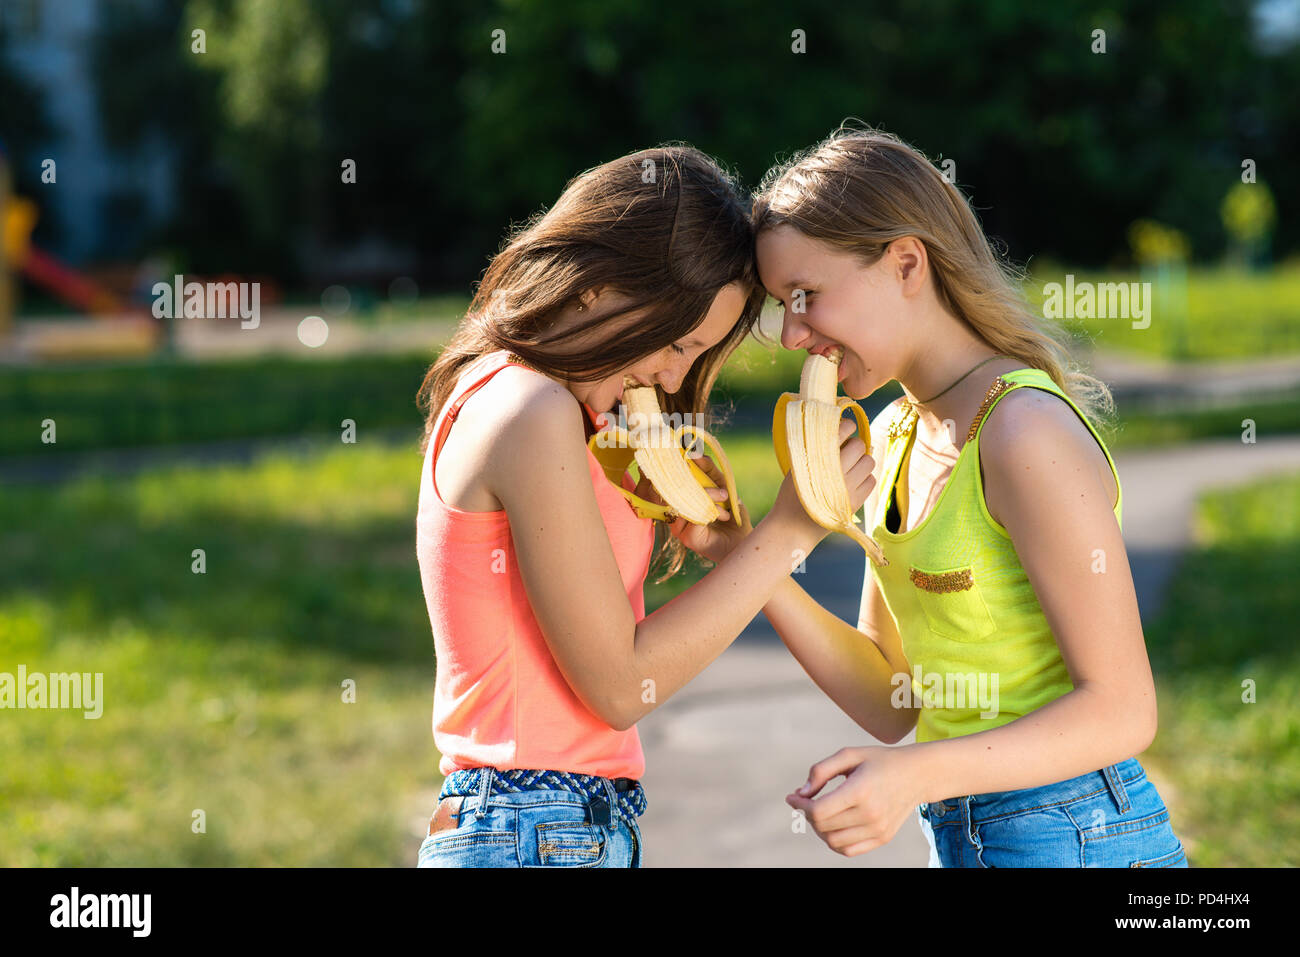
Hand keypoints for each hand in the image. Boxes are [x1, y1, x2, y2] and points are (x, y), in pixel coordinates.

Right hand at [661, 455, 753, 563]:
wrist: (742, 539)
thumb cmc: (731, 512)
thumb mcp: (721, 484)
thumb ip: (708, 469)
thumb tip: (694, 453)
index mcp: (678, 499)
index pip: (665, 480)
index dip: (670, 467)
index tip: (684, 455)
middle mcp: (674, 512)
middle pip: (670, 489)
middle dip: (691, 479)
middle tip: (709, 479)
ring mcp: (678, 526)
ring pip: (683, 502)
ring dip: (707, 496)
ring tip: (724, 497)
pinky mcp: (686, 537)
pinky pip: (693, 517)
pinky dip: (709, 510)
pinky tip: (722, 513)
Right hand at [768, 417, 875, 540]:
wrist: (794, 527)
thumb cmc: (792, 493)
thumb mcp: (797, 465)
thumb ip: (814, 448)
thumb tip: (840, 428)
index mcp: (817, 458)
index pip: (842, 431)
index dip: (846, 426)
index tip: (845, 427)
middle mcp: (834, 472)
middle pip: (859, 446)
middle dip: (854, 445)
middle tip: (845, 451)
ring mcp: (847, 489)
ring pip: (869, 462)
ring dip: (861, 461)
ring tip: (850, 467)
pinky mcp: (855, 503)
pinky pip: (871, 481)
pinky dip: (864, 478)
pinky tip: (853, 481)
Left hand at [785, 745, 923, 856]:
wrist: (916, 774)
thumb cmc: (879, 761)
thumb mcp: (849, 755)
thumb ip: (821, 771)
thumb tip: (801, 793)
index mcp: (860, 791)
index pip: (819, 811)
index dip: (800, 806)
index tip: (792, 797)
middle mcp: (870, 814)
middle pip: (823, 826)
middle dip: (807, 814)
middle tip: (806, 800)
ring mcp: (878, 829)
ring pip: (833, 841)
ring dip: (819, 828)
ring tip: (820, 812)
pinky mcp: (882, 838)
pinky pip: (848, 850)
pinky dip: (834, 841)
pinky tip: (833, 824)